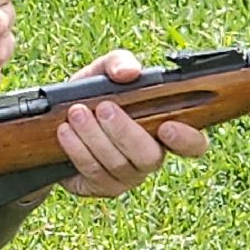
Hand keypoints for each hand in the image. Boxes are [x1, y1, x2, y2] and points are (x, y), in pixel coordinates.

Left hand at [54, 49, 207, 198]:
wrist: (56, 119)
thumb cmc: (94, 94)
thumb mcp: (103, 71)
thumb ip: (119, 62)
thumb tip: (129, 72)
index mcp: (163, 128)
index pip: (193, 143)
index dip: (187, 139)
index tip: (167, 126)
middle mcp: (150, 156)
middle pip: (150, 157)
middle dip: (125, 132)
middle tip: (104, 108)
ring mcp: (127, 176)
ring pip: (119, 165)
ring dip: (95, 137)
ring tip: (76, 113)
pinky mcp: (101, 186)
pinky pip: (93, 173)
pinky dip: (78, 149)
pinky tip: (65, 132)